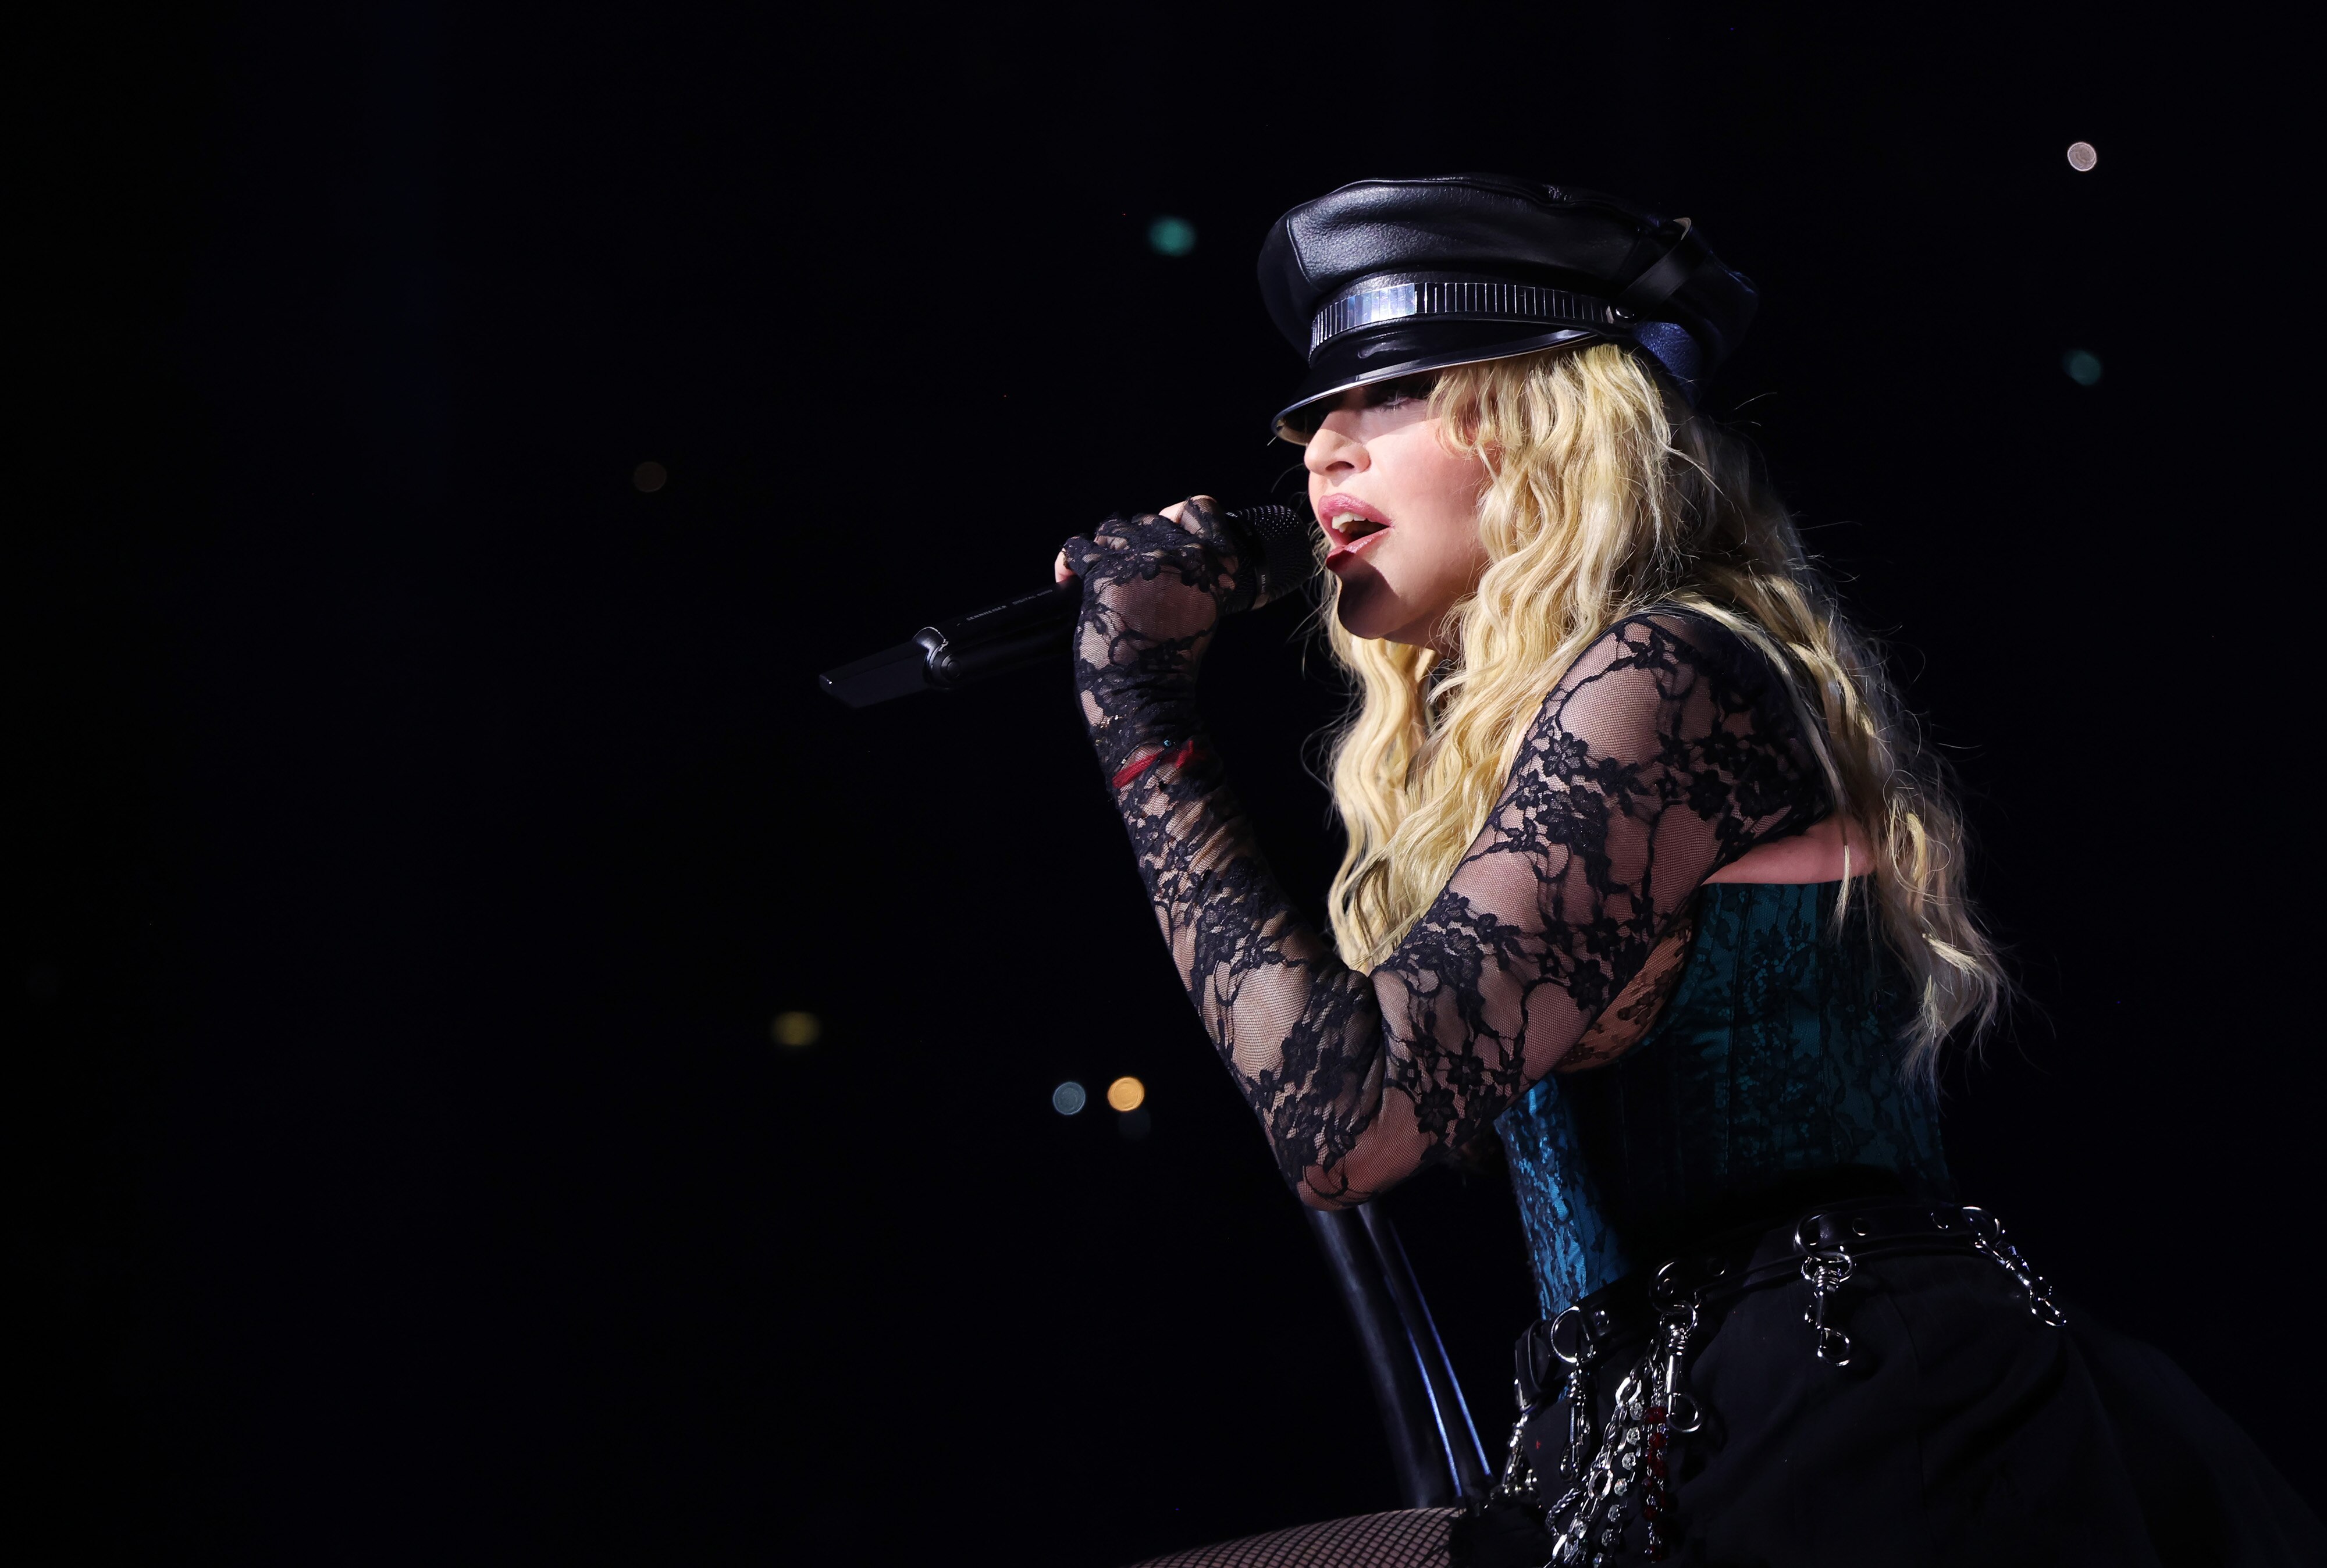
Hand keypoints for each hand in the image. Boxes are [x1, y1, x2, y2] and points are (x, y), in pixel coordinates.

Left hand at [1058, 494, 1259, 656]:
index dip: (1183, 515)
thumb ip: (1196, 575)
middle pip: (1149, 521)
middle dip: (1136, 543)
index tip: (1170, 533)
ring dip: (1104, 548)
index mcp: (1209, 565)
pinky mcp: (1102, 572)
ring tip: (1098, 574)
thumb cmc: (1171, 662)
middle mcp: (1177, 554)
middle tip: (1127, 576)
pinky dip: (1067, 561)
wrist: (1148, 693)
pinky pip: (1076, 546)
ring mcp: (1139, 559)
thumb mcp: (1203, 612)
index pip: (1201, 507)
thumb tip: (1173, 552)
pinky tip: (1067, 579)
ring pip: (1113, 528)